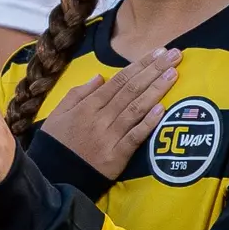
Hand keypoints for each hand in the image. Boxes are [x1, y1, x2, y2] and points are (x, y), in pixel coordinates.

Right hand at [39, 47, 180, 179]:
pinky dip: (148, 123)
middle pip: (132, 89)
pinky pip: (135, 137)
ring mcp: (110, 136)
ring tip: (173, 74)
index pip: (119, 80)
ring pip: (136, 108)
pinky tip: (162, 109)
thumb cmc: (57, 143)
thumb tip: (100, 77)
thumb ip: (78, 93)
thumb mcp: (58, 113)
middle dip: (154, 70)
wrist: (53, 177)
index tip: (158, 52)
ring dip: (156, 90)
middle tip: (175, 55)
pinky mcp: (116, 156)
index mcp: (88, 105)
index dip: (140, 65)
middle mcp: (101, 117)